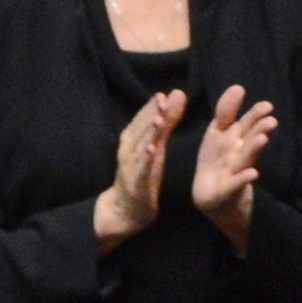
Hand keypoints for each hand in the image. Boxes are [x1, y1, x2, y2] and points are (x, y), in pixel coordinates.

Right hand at [95, 89, 184, 251]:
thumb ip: (165, 122)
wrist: (125, 208)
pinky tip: (152, 150)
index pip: (142, 120)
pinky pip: (142, 170)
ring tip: (159, 119)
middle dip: (151, 114)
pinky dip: (146, 160)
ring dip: (148, 133)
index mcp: (133, 140)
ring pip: (141, 147)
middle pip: (142, 130)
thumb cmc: (142, 173)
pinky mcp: (137, 183)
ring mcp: (131, 167)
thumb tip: (176, 94)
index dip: (151, 107)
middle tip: (163, 99)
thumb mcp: (155, 146)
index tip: (162, 94)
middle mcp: (129, 150)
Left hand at [193, 83, 277, 250]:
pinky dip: (243, 179)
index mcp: (235, 140)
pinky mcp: (228, 191)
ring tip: (262, 139)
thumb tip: (238, 87)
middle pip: (249, 140)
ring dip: (254, 149)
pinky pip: (235, 184)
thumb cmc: (218, 162)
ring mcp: (234, 173)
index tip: (267, 106)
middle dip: (259, 130)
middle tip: (271, 121)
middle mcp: (238, 154)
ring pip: (245, 158)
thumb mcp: (218, 134)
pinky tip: (253, 174)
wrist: (211, 198)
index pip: (246, 125)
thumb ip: (226, 111)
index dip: (255, 115)